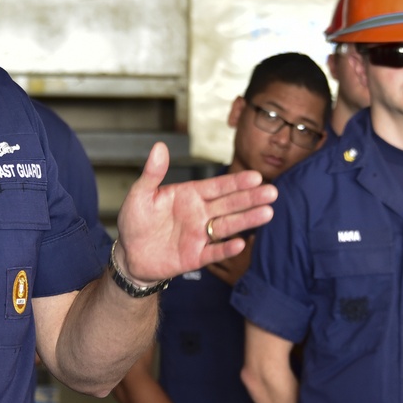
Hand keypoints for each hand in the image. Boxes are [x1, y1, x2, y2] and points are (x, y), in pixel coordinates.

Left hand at [115, 143, 275, 284]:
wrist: (129, 254)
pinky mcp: (195, 256)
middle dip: (250, 198)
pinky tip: (241, 243)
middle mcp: (199, 214)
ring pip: (227, 226)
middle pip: (229, 204)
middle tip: (272, 192)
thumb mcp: (140, 194)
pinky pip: (214, 252)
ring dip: (246, 220)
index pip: (217, 187)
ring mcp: (199, 235)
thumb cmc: (135, 221)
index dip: (236, 182)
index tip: (256, 176)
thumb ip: (153, 173)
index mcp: (189, 195)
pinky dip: (226, 248)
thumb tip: (159, 146)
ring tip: (267, 213)